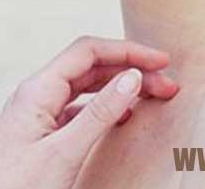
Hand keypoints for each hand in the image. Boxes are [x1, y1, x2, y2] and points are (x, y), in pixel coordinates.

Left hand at [0, 35, 179, 188]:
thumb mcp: (64, 152)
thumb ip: (100, 112)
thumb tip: (133, 77)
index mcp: (37, 89)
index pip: (89, 51)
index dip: (127, 51)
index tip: (160, 61)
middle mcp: (37, 94)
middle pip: (92, 67)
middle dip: (130, 70)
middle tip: (166, 84)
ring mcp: (39, 114)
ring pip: (87, 87)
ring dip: (121, 87)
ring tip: (152, 95)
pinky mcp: (42, 134)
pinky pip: (80, 108)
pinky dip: (106, 107)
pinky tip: (124, 115)